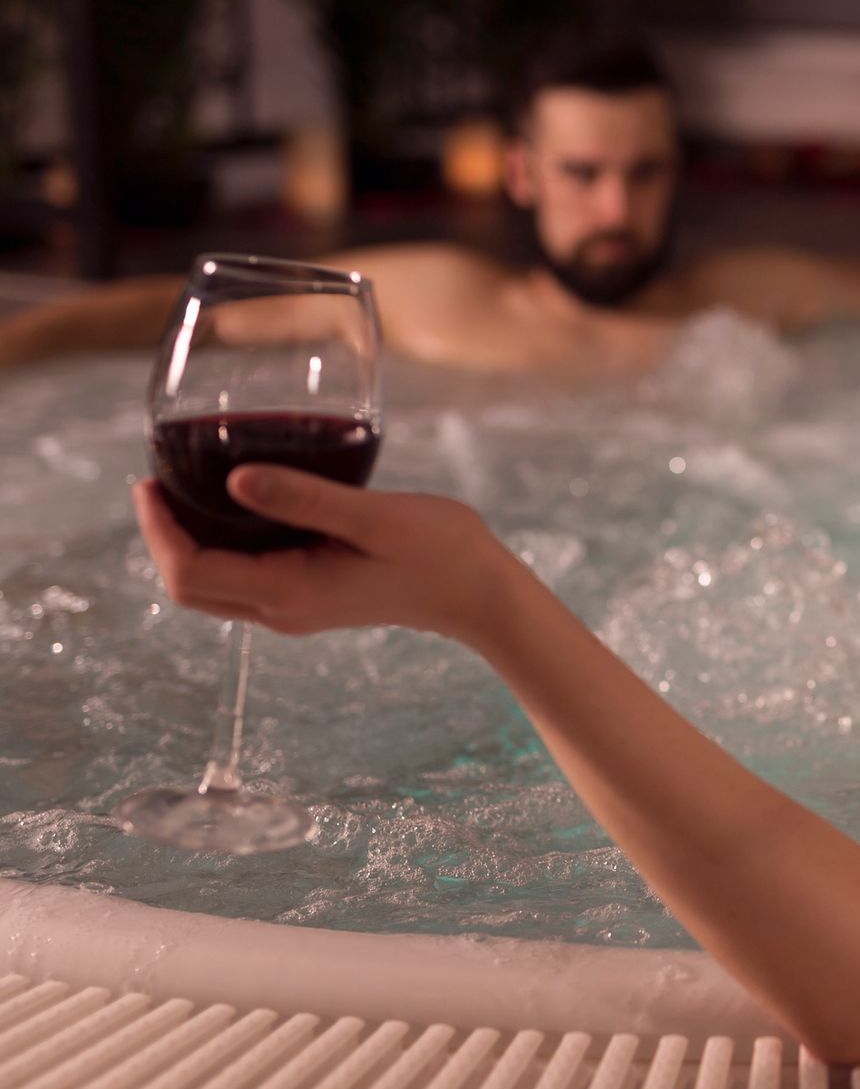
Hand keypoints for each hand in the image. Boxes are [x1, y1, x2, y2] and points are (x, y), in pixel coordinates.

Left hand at [133, 467, 514, 640]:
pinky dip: (225, 544)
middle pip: (192, 584)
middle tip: (160, 480)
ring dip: (191, 541)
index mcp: (288, 591)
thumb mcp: (373, 517)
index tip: (149, 481)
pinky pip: (245, 575)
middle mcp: (283, 609)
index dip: (158, 531)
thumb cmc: (438, 552)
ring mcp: (297, 607)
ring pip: (215, 583)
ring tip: (189, 485)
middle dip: (164, 536)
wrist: (480, 593)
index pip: (190, 572)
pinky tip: (239, 504)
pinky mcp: (312, 596)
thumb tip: (233, 481)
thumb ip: (304, 498)